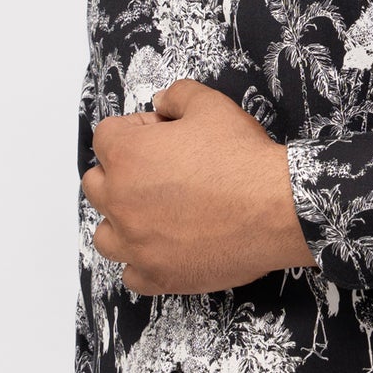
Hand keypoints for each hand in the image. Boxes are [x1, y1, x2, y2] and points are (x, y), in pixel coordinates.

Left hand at [81, 78, 317, 294]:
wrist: (277, 209)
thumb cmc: (243, 157)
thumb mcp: (212, 106)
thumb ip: (178, 96)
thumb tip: (161, 102)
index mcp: (127, 155)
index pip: (105, 137)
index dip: (135, 131)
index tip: (163, 137)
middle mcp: (121, 201)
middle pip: (96, 185)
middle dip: (121, 174)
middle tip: (160, 173)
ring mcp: (136, 244)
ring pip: (105, 234)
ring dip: (123, 222)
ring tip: (155, 216)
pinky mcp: (157, 276)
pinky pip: (130, 274)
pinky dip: (143, 262)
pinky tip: (166, 249)